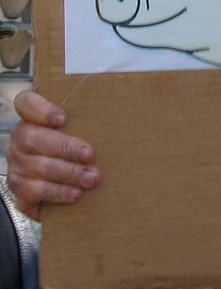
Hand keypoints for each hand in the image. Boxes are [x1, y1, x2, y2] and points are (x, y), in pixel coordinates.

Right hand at [6, 90, 100, 220]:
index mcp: (33, 118)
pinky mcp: (20, 190)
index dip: (40, 109)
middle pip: (31, 137)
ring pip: (35, 167)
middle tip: (89, 154)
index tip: (63, 118)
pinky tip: (76, 194)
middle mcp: (20, 140)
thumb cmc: (81, 145)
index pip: (25, 102)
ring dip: (67, 173)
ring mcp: (17, 165)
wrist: (71, 181)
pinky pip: (33, 192)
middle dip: (63, 147)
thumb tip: (126, 106)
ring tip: (91, 178)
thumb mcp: (86, 126)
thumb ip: (94, 116)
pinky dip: (57, 193)